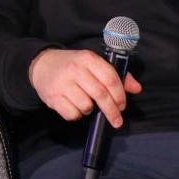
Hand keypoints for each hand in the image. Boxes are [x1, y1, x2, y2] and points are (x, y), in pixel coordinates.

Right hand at [28, 48, 142, 124]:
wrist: (42, 65)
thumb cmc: (74, 66)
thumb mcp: (94, 64)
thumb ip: (116, 75)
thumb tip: (136, 88)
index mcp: (88, 59)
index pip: (110, 79)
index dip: (120, 95)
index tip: (122, 105)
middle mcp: (75, 70)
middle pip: (101, 95)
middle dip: (112, 110)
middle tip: (117, 119)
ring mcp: (62, 84)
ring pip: (86, 106)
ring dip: (91, 110)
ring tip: (87, 103)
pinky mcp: (52, 97)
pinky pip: (72, 114)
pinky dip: (77, 114)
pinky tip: (74, 105)